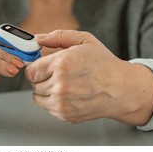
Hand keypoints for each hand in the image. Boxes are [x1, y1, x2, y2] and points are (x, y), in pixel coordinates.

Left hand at [24, 30, 152, 125]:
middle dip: (41, 78)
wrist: (122, 89)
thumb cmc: (104, 63)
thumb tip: (37, 38)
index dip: (35, 67)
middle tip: (55, 74)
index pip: (30, 71)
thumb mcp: (84, 40)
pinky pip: (48, 108)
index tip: (42, 66)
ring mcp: (62, 103)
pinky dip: (53, 102)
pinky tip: (68, 94)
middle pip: (33, 84)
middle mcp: (60, 85)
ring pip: (37, 97)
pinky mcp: (66, 115)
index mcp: (61, 64)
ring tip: (62, 84)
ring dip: (45, 90)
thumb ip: (57, 36)